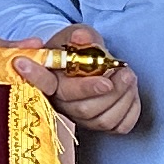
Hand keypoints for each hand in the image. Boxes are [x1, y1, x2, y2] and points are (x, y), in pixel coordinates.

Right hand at [15, 23, 145, 135]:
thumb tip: (81, 38)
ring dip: (123, 98)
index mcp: (51, 80)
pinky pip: (119, 127)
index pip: (43, 83)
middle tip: (124, 71)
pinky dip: (131, 110)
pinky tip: (130, 94)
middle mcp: (62, 103)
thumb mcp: (77, 35)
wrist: (87, 63)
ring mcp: (80, 118)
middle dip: (110, 91)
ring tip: (129, 77)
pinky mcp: (99, 125)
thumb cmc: (79, 50)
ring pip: (103, 120)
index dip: (38, 76)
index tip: (32, 64)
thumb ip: (80, 36)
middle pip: (83, 108)